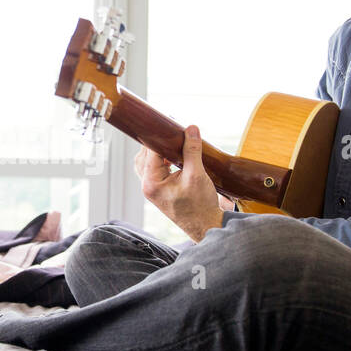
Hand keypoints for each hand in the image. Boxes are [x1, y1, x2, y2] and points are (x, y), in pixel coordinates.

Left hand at [134, 125, 223, 241]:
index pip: (150, 151)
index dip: (160, 136)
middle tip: (173, 133)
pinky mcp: (160, 191)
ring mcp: (152, 189)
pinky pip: (156, 170)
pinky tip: (176, 157)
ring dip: (159, 152)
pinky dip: (163, 161)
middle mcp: (148, 186)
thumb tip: (191, 129)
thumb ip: (192, 150)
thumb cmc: (200, 206)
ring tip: (176, 144)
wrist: (205, 226)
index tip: (170, 124)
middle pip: (144, 156)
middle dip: (158, 143)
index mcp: (151, 183)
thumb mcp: (197, 175)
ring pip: (148, 163)